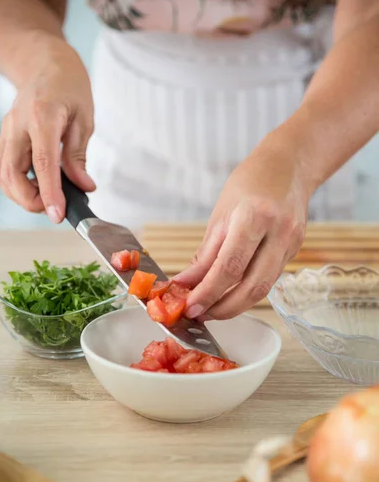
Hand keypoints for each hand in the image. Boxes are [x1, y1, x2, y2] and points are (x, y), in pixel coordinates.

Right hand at [0, 39, 94, 222]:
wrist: (43, 62)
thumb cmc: (68, 85)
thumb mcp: (85, 118)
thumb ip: (79, 155)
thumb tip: (84, 187)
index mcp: (42, 116)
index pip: (42, 163)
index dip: (49, 193)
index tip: (57, 215)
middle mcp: (17, 124)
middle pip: (13, 173)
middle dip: (31, 200)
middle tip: (55, 207)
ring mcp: (6, 131)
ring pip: (1, 174)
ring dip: (21, 195)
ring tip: (46, 197)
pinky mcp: (4, 138)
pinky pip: (0, 168)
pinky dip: (14, 185)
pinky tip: (34, 186)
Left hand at [175, 137, 312, 319]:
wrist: (290, 166)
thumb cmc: (250, 182)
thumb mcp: (221, 214)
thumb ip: (205, 254)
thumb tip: (185, 284)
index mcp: (254, 217)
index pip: (229, 267)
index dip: (208, 293)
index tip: (189, 307)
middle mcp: (278, 232)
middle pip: (252, 287)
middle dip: (223, 309)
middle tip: (199, 315)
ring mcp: (291, 244)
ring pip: (263, 289)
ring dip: (235, 306)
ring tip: (211, 310)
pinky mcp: (295, 251)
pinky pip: (269, 279)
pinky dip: (247, 291)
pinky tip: (230, 294)